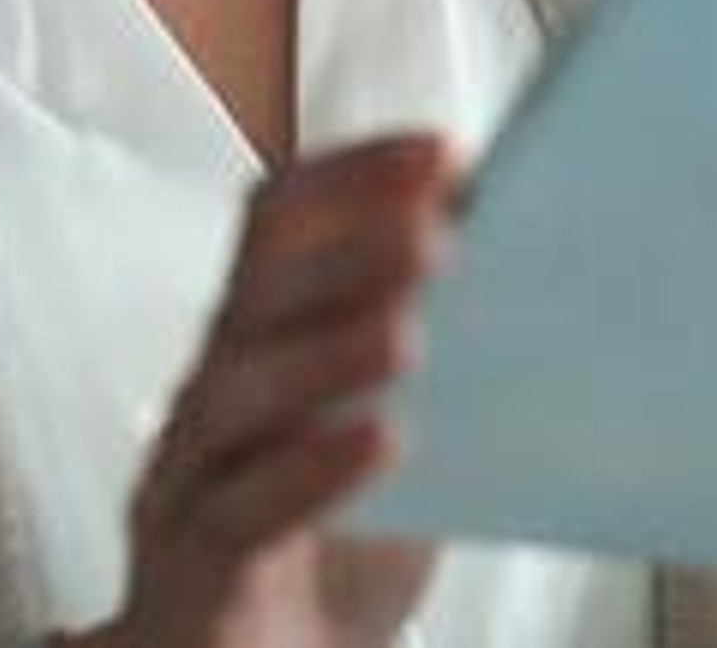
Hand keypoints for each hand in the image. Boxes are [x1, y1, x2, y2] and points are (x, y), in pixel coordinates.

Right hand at [89, 129, 462, 647]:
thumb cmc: (326, 554)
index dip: (352, 177)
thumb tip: (526, 256)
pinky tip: (380, 443)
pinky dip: (311, 470)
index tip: (443, 152)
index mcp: (255, 340)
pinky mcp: (195, 564)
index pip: (278, 222)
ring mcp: (189, 476)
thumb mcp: (392, 440)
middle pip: (256, 292)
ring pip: (237, 389)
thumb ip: (433, 360)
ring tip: (408, 336)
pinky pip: (243, 507)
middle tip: (436, 237)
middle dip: (347, 255)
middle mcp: (212, 392)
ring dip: (326, 353)